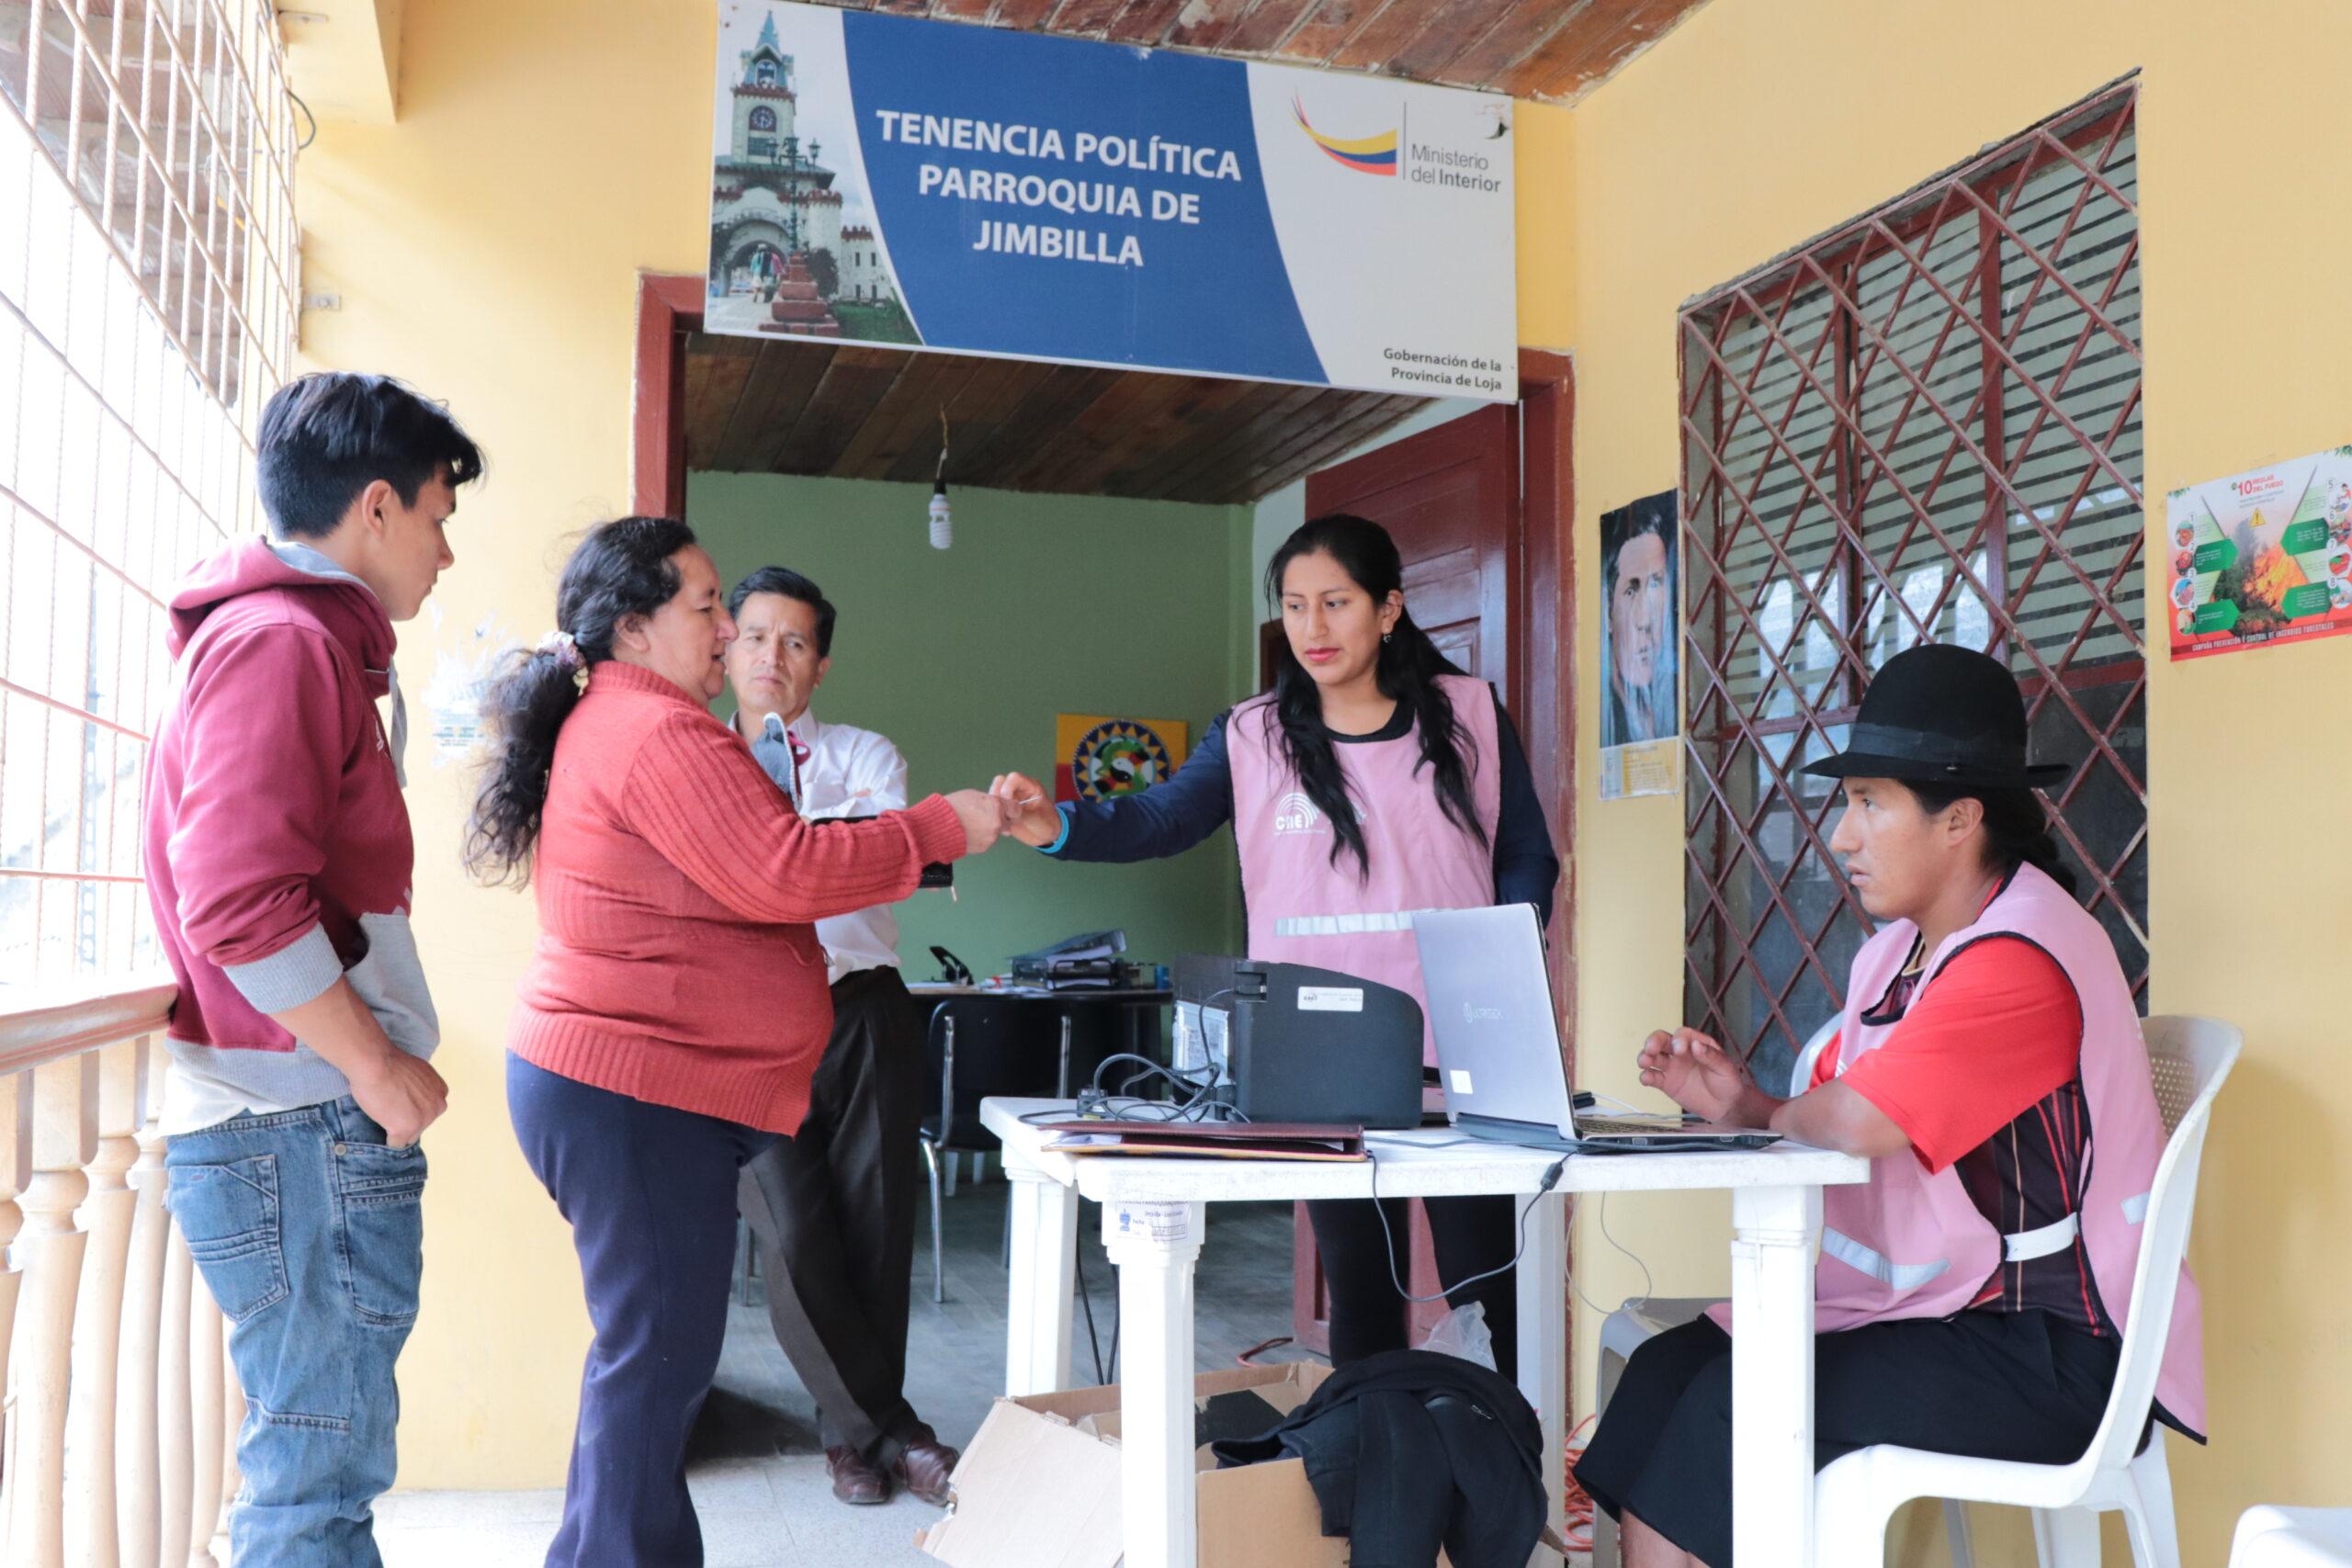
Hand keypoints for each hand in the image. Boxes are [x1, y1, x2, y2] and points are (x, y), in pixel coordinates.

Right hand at [348, 1050, 448, 1146]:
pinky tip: (379, 1125)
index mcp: (441, 1092)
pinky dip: (386, 1139)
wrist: (376, 1064)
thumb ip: (420, 1088)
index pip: (427, 1110)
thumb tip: (412, 1098)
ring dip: (395, 1129)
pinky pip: (396, 1144)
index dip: (410, 1108)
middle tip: (388, 1106)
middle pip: (420, 1125)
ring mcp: (424, 1120)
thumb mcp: (416, 1073)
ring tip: (382, 1112)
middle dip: (405, 1119)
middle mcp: (438, 1107)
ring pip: (409, 1136)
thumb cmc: (389, 1063)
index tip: (399, 1101)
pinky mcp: (407, 1130)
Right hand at [944, 788, 1007, 855]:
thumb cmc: (953, 806)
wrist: (938, 826)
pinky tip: (968, 833)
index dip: (1011, 808)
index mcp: (996, 806)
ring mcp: (991, 837)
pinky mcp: (983, 847)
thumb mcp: (974, 795)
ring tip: (971, 824)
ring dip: (988, 829)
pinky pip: (986, 841)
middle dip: (1000, 819)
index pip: (1016, 809)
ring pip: (996, 832)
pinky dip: (980, 837)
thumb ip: (990, 802)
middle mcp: (997, 823)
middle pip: (1007, 822)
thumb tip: (997, 809)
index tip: (1007, 809)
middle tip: (984, 816)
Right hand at [988, 770, 1061, 847]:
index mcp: (1030, 787)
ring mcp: (1010, 799)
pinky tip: (1006, 830)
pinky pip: (993, 810)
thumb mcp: (1037, 818)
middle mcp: (1018, 790)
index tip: (1010, 803)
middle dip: (998, 798)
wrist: (1046, 836)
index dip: (1008, 788)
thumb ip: (1021, 811)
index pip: (1014, 778)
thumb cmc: (1048, 823)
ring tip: (1005, 824)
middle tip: (1004, 814)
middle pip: (999, 783)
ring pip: (993, 796)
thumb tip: (1004, 809)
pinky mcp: (1004, 810)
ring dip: (995, 810)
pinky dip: (995, 819)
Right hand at [1635, 1027, 1753, 1124]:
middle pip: (1661, 1041)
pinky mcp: (1666, 1083)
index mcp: (1696, 1044)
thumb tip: (1696, 1045)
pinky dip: (1646, 1076)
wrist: (1726, 1106)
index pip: (1682, 1035)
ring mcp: (1672, 1068)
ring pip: (1653, 1057)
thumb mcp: (1725, 1067)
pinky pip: (1652, 1077)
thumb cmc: (1727, 1082)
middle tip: (1651, 1048)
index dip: (1678, 1039)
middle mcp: (1680, 1053)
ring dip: (1645, 1057)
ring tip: (1644, 1062)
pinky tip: (1646, 1078)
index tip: (1679, 1049)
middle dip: (1653, 1042)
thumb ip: (1711, 1056)